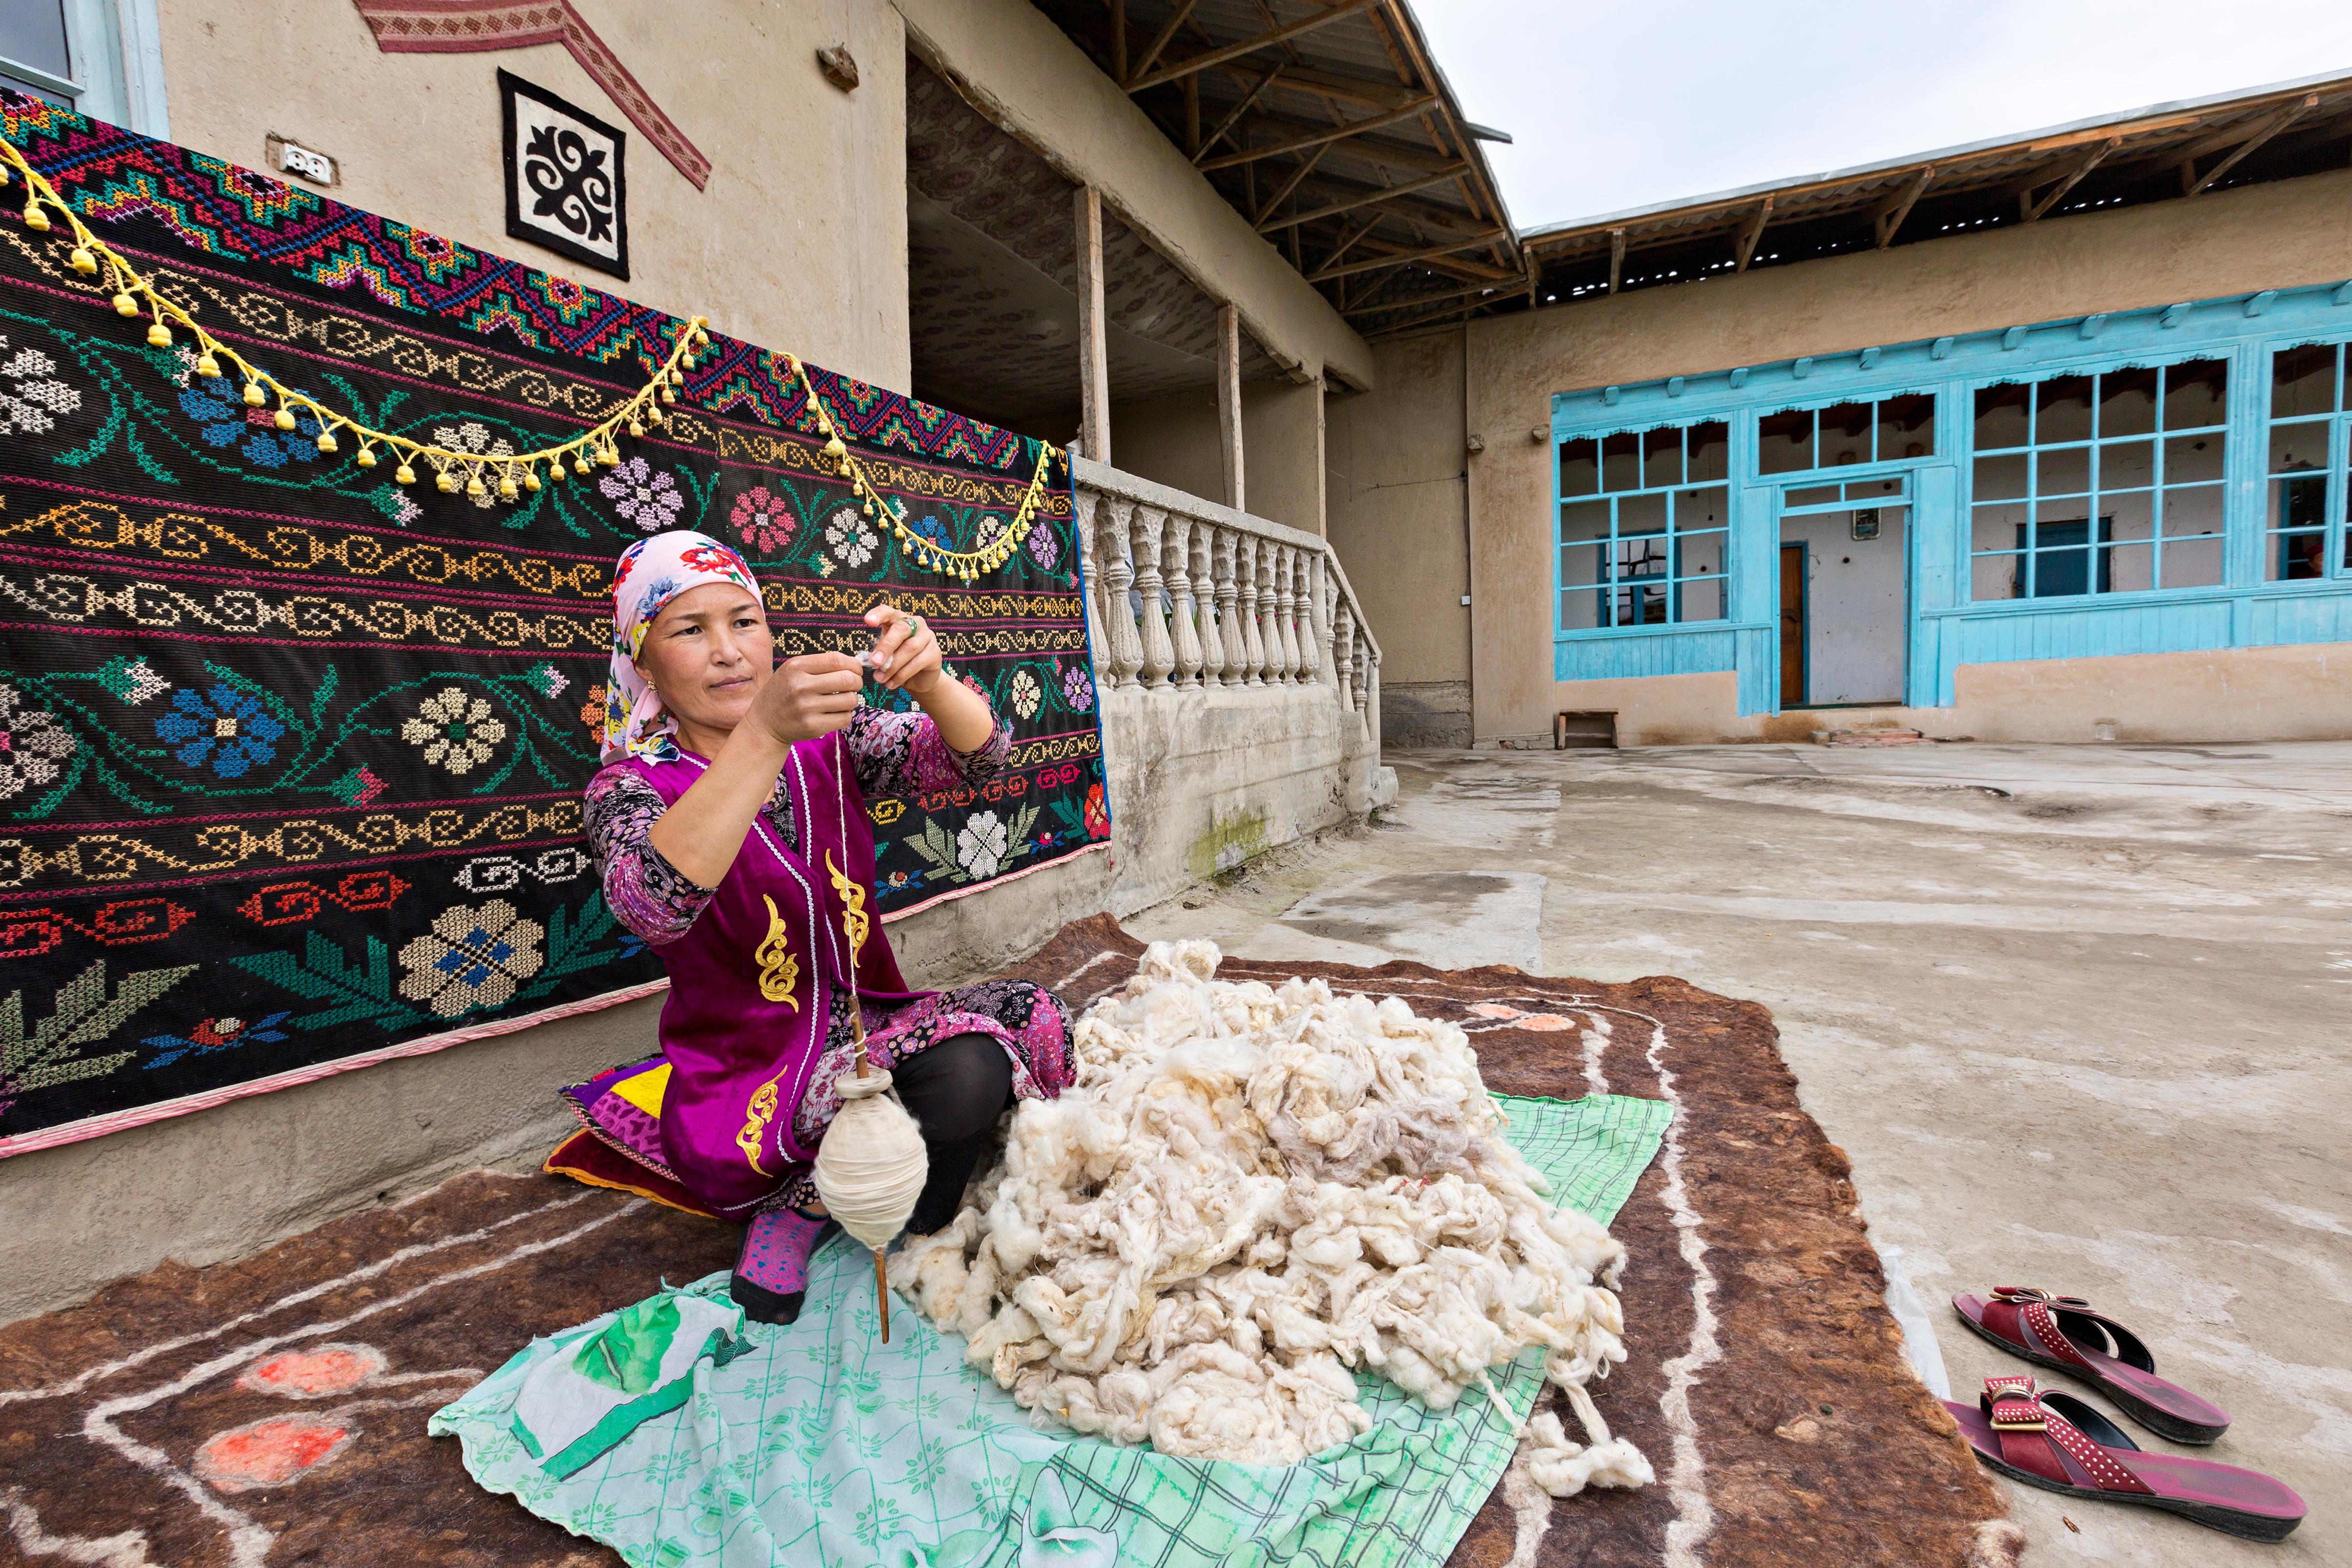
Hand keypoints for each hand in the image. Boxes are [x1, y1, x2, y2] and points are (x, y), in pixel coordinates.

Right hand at [747, 652, 861, 746]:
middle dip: (857, 682)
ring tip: (841, 700)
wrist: (764, 723)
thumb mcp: (792, 671)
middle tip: (853, 685)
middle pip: (848, 679)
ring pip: (849, 700)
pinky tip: (834, 713)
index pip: (837, 660)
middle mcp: (801, 686)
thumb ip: (819, 665)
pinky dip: (844, 715)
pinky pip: (844, 718)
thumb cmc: (784, 692)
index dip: (853, 665)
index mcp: (797, 667)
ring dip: (851, 699)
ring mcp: (806, 708)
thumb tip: (854, 664)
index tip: (854, 670)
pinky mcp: (812, 727)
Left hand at [863, 601, 943, 694]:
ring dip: (892, 666)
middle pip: (901, 629)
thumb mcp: (886, 654)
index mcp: (900, 619)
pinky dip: (901, 675)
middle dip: (886, 646)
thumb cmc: (899, 662)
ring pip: (909, 648)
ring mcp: (928, 637)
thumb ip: (880, 653)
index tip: (867, 621)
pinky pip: (917, 663)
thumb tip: (872, 661)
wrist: (920, 679)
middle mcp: (916, 624)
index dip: (879, 614)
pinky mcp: (935, 653)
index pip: (889, 611)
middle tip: (874, 662)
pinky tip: (891, 684)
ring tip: (880, 679)